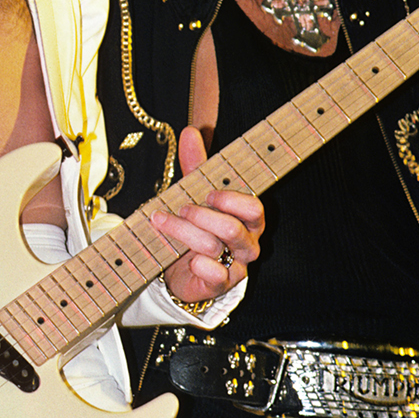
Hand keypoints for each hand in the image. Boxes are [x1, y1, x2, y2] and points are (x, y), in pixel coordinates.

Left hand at [152, 126, 264, 306]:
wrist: (183, 268)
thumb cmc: (197, 227)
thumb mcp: (196, 194)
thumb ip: (196, 165)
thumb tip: (191, 132)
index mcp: (247, 218)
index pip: (254, 208)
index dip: (233, 200)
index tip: (209, 194)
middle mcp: (246, 242)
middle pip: (234, 229)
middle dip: (203, 216)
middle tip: (181, 208)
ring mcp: (236, 265)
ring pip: (216, 247)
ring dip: (186, 233)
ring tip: (164, 222)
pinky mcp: (221, 285)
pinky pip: (215, 276)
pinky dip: (199, 266)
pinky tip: (187, 260)